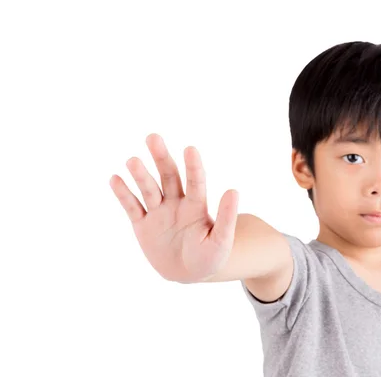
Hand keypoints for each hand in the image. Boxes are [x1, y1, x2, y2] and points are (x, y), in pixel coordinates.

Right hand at [109, 133, 238, 281]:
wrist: (189, 273)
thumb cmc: (210, 257)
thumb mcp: (222, 241)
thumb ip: (227, 217)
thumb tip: (234, 190)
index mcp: (197, 205)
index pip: (196, 181)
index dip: (193, 166)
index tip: (190, 149)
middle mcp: (177, 203)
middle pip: (168, 176)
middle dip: (161, 157)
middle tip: (153, 137)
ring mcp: (159, 212)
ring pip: (148, 189)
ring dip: (140, 175)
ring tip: (133, 161)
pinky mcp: (143, 225)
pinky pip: (132, 207)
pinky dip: (123, 194)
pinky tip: (115, 178)